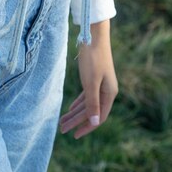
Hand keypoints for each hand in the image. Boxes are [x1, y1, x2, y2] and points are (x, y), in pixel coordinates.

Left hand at [59, 20, 117, 138]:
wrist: (94, 37)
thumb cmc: (93, 59)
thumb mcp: (91, 83)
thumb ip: (92, 103)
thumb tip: (94, 123)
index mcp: (109, 94)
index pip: (98, 117)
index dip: (86, 127)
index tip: (74, 135)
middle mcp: (107, 91)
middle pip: (90, 112)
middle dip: (76, 121)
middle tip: (62, 129)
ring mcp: (101, 85)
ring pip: (87, 104)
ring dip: (75, 113)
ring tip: (62, 121)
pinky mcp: (94, 78)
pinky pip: (86, 96)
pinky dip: (78, 103)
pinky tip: (70, 109)